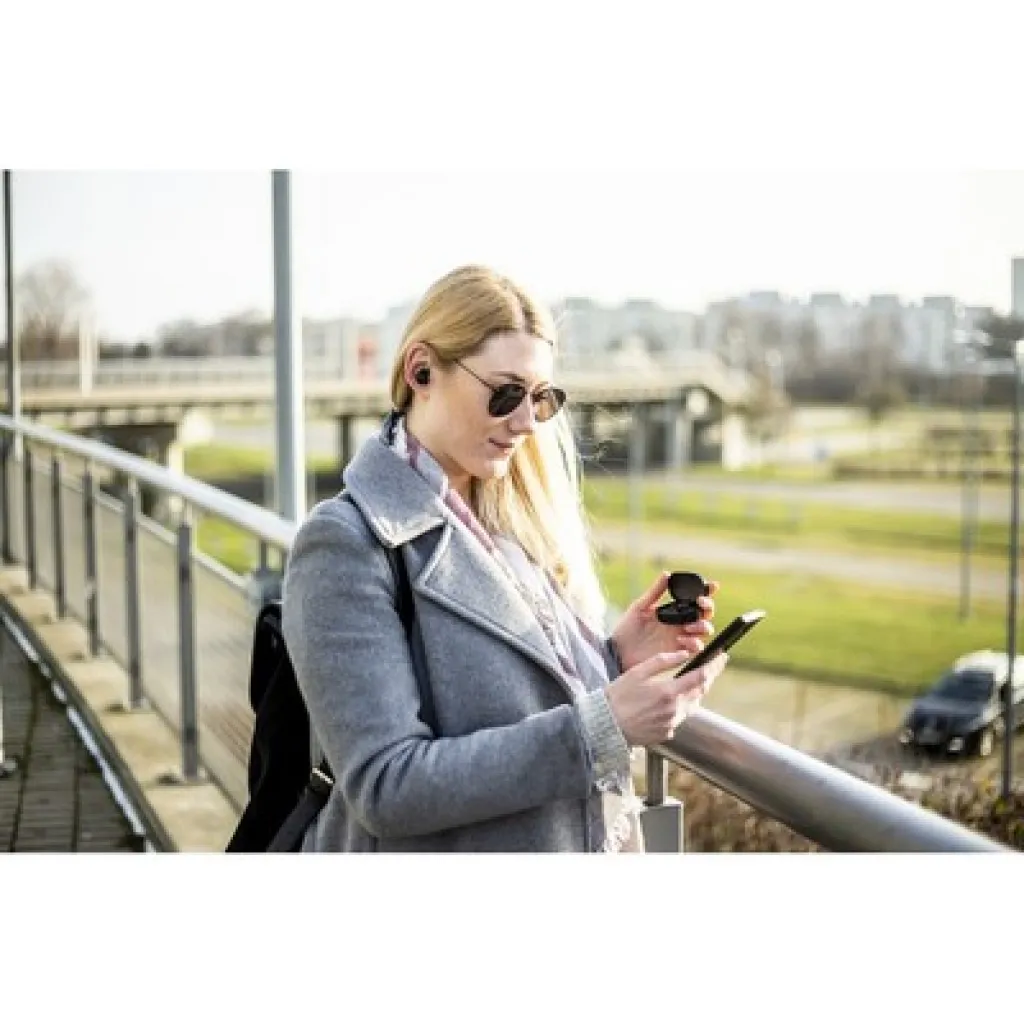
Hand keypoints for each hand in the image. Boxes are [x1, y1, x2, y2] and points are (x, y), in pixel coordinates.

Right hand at [606, 649, 728, 746]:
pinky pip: (679, 718)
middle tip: (709, 667)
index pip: (701, 677)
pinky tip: (665, 702)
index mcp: (668, 692)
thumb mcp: (637, 672)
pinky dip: (678, 707)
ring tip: (686, 683)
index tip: (722, 657)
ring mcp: (671, 724)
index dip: (715, 665)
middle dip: (707, 678)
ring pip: (692, 706)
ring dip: (693, 693)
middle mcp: (674, 710)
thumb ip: (663, 661)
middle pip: (701, 692)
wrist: (605, 725)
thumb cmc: (617, 697)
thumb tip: (683, 654)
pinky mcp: (666, 734)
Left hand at [611, 571, 718, 671]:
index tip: (712, 585)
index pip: (694, 600)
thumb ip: (655, 592)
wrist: (618, 652)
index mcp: (673, 611)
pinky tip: (680, 638)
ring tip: (688, 626)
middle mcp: (680, 624)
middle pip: (705, 615)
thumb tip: (667, 574)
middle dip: (707, 608)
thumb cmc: (627, 629)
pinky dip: (693, 642)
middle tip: (700, 604)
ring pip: (704, 631)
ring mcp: (681, 638)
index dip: (706, 592)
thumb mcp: (640, 607)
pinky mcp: (679, 654)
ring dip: (702, 626)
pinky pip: (696, 649)